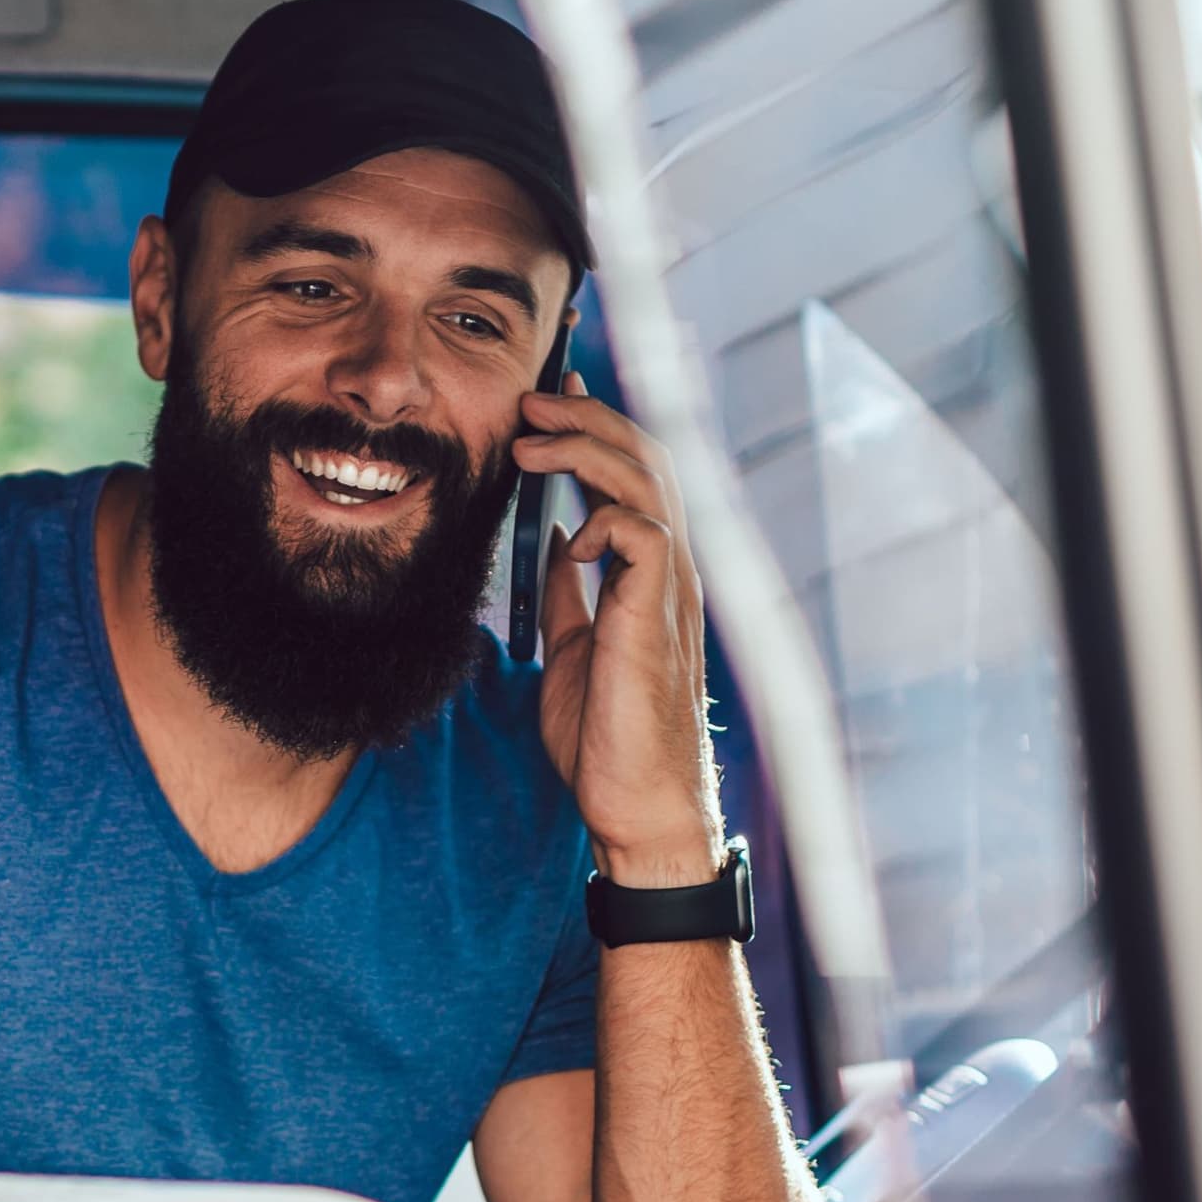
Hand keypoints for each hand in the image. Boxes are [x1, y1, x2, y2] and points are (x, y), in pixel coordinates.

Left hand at [518, 376, 723, 889]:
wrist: (636, 805)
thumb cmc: (607, 737)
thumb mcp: (569, 646)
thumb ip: (567, 592)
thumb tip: (551, 541)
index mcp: (649, 574)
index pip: (630, 475)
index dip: (592, 427)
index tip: (550, 396)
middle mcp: (670, 572)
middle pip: (645, 460)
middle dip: (586, 419)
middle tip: (531, 399)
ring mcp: (671, 592)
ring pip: (649, 483)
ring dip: (586, 450)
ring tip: (530, 440)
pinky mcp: (660, 617)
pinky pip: (647, 538)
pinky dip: (605, 521)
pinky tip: (570, 538)